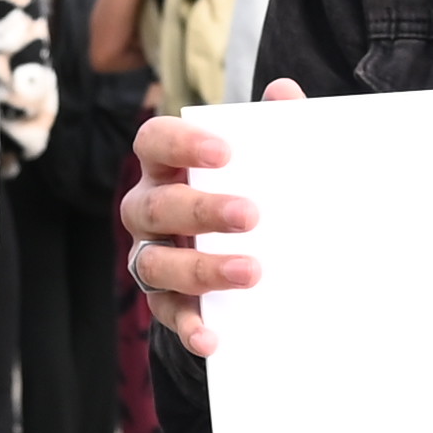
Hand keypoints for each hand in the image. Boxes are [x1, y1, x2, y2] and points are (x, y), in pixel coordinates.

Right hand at [119, 83, 297, 355]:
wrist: (256, 251)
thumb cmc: (252, 188)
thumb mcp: (266, 158)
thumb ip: (275, 126)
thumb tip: (283, 94)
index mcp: (166, 165)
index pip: (153, 141)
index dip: (181, 144)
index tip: (224, 152)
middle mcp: (148, 208)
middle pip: (158, 205)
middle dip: (202, 210)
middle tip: (252, 215)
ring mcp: (151, 255)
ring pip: (155, 263)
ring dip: (200, 269)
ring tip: (250, 272)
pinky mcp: (164, 300)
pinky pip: (168, 315)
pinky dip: (188, 327)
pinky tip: (212, 338)